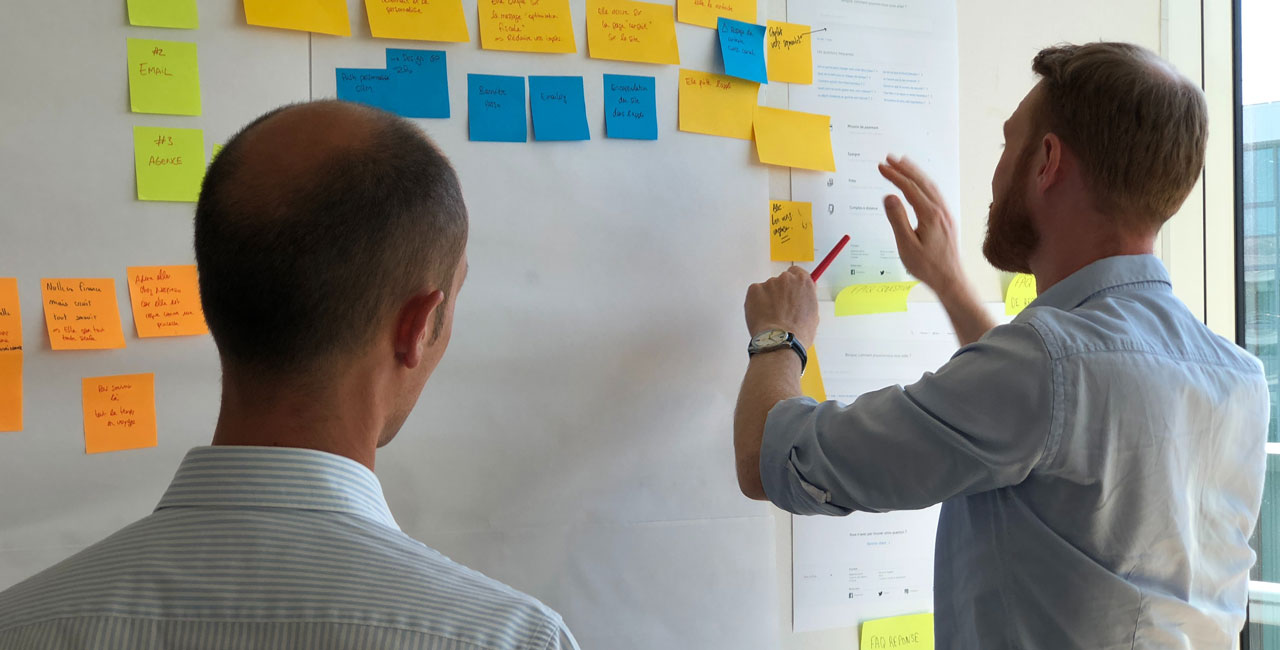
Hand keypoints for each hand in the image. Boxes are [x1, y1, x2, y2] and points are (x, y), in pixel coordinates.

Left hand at [745, 266, 818, 349]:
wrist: (780, 341)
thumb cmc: (798, 333)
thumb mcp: (813, 314)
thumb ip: (806, 299)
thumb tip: (802, 296)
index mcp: (803, 282)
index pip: (796, 272)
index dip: (793, 284)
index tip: (790, 290)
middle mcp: (786, 279)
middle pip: (781, 281)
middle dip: (779, 293)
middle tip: (779, 310)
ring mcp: (769, 283)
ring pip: (767, 289)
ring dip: (767, 299)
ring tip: (770, 318)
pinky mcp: (754, 289)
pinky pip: (754, 294)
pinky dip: (756, 303)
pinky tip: (762, 317)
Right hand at [878, 155, 965, 299]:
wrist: (951, 279)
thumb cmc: (928, 266)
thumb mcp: (906, 245)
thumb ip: (897, 219)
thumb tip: (889, 196)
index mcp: (930, 214)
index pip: (909, 188)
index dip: (894, 175)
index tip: (881, 167)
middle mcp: (940, 210)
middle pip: (921, 182)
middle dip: (904, 168)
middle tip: (889, 158)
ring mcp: (946, 213)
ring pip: (930, 185)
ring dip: (915, 172)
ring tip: (903, 163)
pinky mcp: (947, 218)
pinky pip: (935, 193)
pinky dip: (924, 182)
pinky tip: (919, 183)